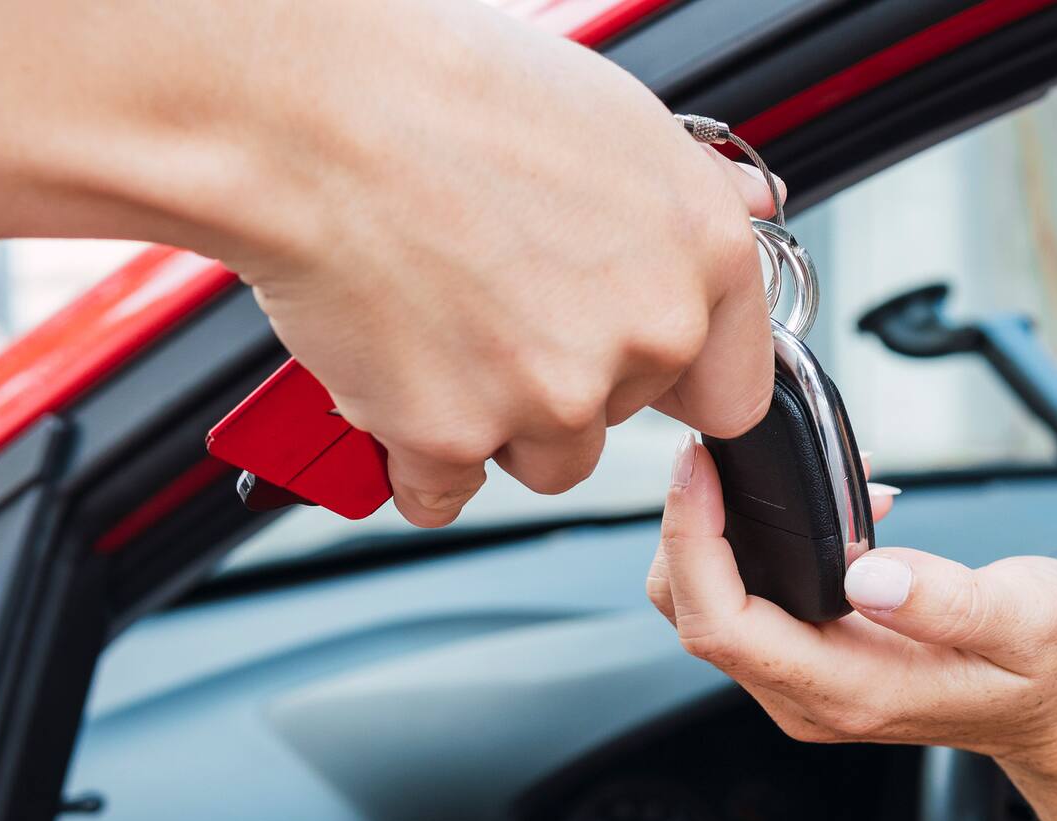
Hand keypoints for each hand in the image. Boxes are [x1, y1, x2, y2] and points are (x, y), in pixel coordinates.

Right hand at [221, 0, 780, 526]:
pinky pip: (444, 491)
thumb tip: (742, 216)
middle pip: (617, 423)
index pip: (730, 392)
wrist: (314, 111)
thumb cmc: (448, 94)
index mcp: (700, 260)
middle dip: (564, 386)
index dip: (673, 384)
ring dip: (497, 426)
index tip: (632, 374)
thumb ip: (688, 200)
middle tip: (495, 310)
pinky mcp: (454, 438)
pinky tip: (394, 385)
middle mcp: (641, 337)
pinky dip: (416, 457)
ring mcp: (549, 398)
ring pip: (542, 463)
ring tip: (441, 337)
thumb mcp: (613, 121)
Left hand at [647, 435, 1056, 789]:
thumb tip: (866, 574)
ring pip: (708, 608)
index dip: (693, 543)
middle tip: (717, 458)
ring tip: (780, 477)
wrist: (1053, 709)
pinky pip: (747, 601)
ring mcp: (800, 681)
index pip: (724, 624)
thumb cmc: (1047, 671)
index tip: (698, 470)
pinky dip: (753, 546)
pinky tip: (814, 509)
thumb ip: (948, 601)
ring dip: (718, 534)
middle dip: (687, 532)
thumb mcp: (1029, 623)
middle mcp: (806, 694)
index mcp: (849, 690)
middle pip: (695, 615)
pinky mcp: (805, 659)